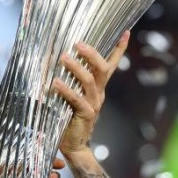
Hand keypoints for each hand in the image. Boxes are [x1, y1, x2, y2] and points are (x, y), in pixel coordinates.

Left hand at [54, 31, 129, 158]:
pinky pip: (77, 100)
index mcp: (98, 88)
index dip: (119, 49)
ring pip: (89, 82)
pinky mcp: (85, 115)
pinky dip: (66, 90)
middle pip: (102, 69)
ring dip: (76, 68)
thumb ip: (67, 80)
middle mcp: (98, 94)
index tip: (126, 32)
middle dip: (92, 54)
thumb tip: (51, 59)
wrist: (74, 146)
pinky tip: (55, 83)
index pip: (110, 65)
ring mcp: (93, 104)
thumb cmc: (69, 118)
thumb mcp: (70, 96)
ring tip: (64, 57)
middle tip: (78, 43)